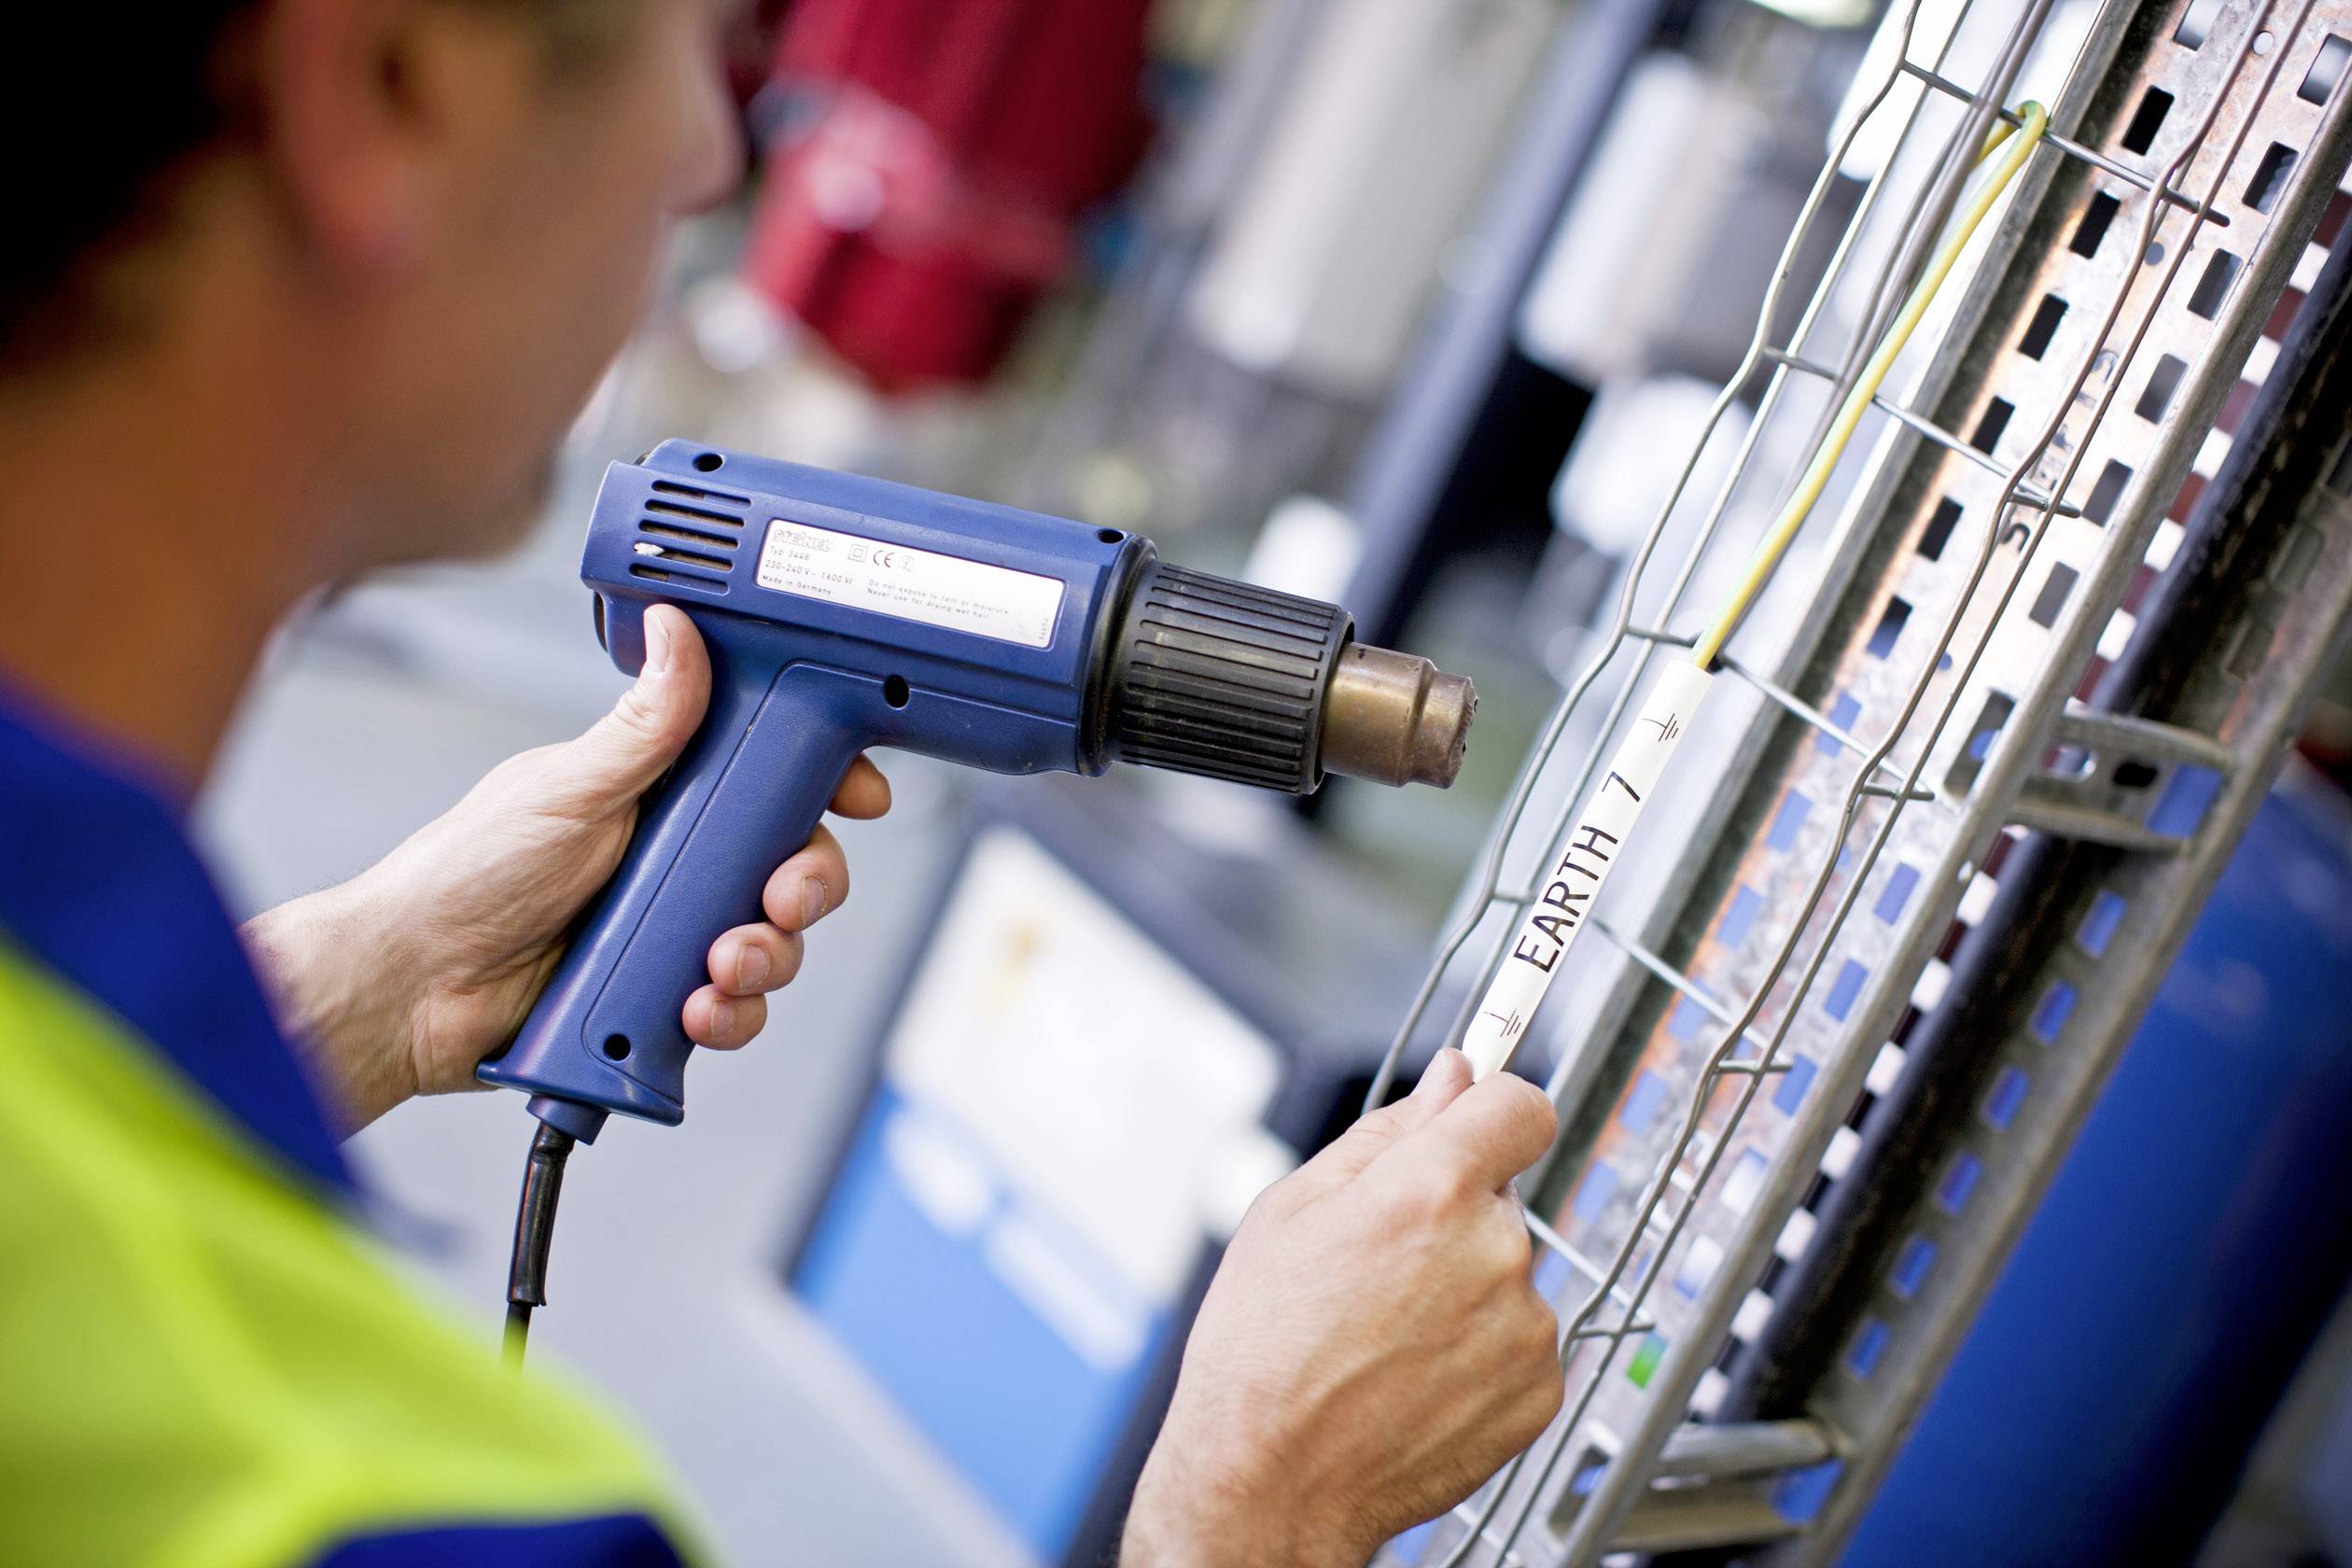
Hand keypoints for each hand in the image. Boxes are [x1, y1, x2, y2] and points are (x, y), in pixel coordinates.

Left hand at [244, 605, 890, 1131]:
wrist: (413, 988)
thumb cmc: (467, 874)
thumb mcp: (569, 787)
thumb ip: (643, 723)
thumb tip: (681, 629)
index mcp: (664, 794)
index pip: (770, 779)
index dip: (824, 786)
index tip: (859, 795)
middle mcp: (679, 862)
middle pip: (791, 866)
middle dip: (804, 887)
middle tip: (779, 898)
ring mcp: (673, 932)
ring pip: (773, 944)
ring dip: (766, 957)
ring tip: (718, 964)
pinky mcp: (663, 999)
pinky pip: (735, 1010)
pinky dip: (731, 1014)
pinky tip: (695, 1009)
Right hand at [1122, 1051, 1561, 1567]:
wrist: (1272, 1481)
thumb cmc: (1262, 1349)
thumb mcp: (1294, 1208)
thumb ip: (1387, 1132)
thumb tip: (1451, 1076)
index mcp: (1431, 1188)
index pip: (1520, 1104)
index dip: (1494, 1108)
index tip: (1479, 1118)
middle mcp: (1493, 1249)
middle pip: (1501, 1195)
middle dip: (1453, 1214)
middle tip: (1380, 1266)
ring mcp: (1524, 1325)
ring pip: (1508, 1272)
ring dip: (1465, 1287)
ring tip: (1387, 1335)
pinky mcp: (1539, 1390)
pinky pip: (1520, 1341)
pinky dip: (1480, 1353)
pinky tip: (1415, 1376)